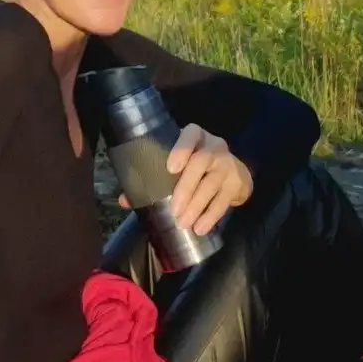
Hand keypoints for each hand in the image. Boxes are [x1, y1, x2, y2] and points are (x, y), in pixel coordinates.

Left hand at [118, 123, 252, 234]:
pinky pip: (223, 200)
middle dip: (186, 186)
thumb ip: (152, 177)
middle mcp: (214, 146)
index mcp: (196, 136)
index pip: (191, 133)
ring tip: (184, 223)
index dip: (181, 148)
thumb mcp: (179, 163)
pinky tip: (200, 228)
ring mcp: (228, 164)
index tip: (170, 167)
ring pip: (212, 183)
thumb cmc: (195, 165)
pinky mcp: (237, 183)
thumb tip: (125, 199)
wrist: (234, 172)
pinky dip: (211, 216)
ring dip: (197, 205)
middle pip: (201, 162)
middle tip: (174, 209)